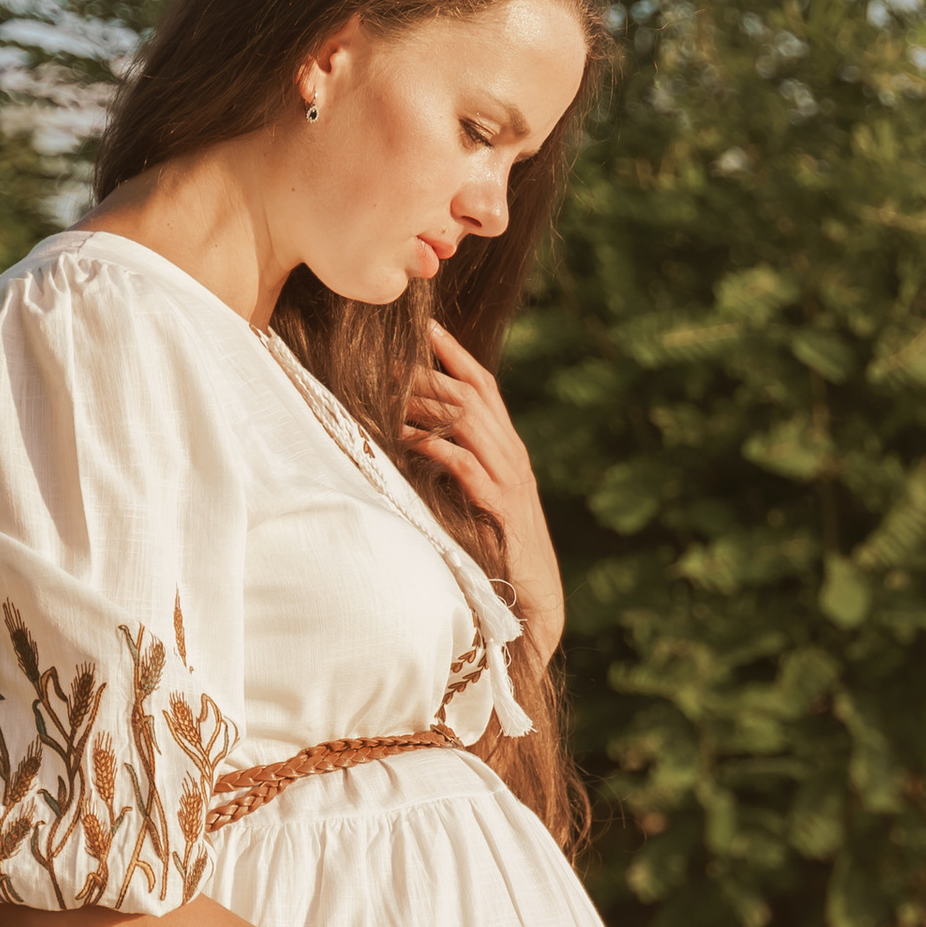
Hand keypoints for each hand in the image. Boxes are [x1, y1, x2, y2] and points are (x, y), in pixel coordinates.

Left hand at [403, 325, 563, 656]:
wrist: (536, 600)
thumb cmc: (503, 552)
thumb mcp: (482, 500)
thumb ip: (462, 467)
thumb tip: (420, 440)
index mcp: (510, 450)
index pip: (485, 387)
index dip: (457, 354)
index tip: (427, 326)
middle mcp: (513, 456)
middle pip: (471, 396)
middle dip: (430, 373)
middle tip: (389, 358)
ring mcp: (509, 480)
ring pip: (468, 422)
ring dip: (427, 403)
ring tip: (390, 391)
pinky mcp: (499, 507)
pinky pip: (464, 464)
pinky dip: (435, 446)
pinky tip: (407, 439)